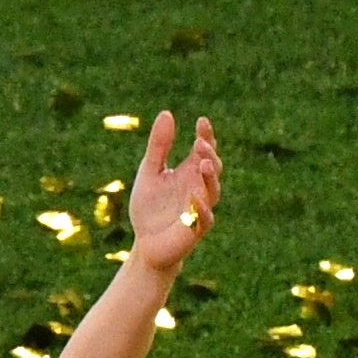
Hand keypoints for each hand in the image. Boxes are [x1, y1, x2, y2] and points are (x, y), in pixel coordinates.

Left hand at [119, 109, 221, 274]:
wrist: (145, 245)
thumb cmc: (150, 208)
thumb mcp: (150, 172)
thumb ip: (159, 146)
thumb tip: (167, 113)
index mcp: (190, 171)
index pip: (204, 149)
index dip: (206, 135)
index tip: (201, 121)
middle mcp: (199, 187)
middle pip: (212, 167)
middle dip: (209, 155)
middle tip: (200, 143)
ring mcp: (200, 208)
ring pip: (213, 190)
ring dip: (209, 177)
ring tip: (202, 163)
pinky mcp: (195, 229)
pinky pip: (204, 217)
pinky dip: (200, 207)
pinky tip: (194, 196)